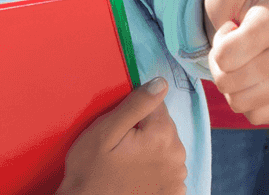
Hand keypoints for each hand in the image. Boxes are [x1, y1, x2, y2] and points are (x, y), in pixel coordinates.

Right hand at [58, 77, 185, 194]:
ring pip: (166, 147)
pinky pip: (168, 169)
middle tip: (120, 148)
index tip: (120, 128)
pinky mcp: (174, 193)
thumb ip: (136, 104)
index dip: (135, 113)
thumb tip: (161, 83)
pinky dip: (156, 170)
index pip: (156, 104)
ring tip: (126, 164)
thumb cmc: (90, 172)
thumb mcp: (105, 132)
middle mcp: (177, 156)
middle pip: (163, 127)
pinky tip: (137, 177)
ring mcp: (178, 178)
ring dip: (151, 151)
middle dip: (145, 131)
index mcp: (162, 135)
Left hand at [203, 0, 268, 124]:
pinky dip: (249, 104)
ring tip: (242, 62)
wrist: (250, 27)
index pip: (227, 54)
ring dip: (232, 86)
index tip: (229, 28)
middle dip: (222, 67)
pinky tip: (255, 81)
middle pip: (232, 80)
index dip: (217, 46)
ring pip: (243, 101)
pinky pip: (259, 115)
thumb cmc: (237, 1)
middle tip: (233, 46)